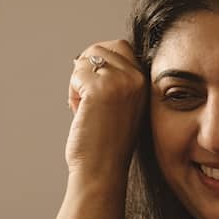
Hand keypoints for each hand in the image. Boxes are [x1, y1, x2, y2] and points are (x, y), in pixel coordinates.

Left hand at [65, 40, 146, 178]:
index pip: (120, 47)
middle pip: (103, 47)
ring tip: (86, 108)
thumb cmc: (108, 143)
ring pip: (86, 58)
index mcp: (146, 82)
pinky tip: (80, 111)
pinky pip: (75, 72)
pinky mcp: (101, 89)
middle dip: (88, 66)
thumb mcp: (123, 105)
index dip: (101, 64)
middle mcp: (137, 78)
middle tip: (88, 96)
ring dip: (79, 81)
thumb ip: (117, 81)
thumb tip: (89, 57)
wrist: (103, 171)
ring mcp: (121, 82)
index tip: (97, 92)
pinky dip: (72, 91)